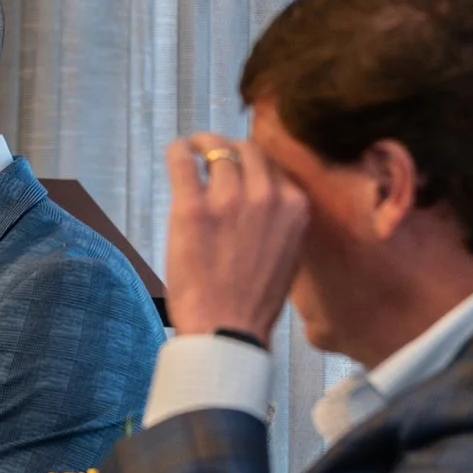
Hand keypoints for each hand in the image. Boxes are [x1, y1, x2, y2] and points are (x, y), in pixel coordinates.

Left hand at [161, 134, 309, 339]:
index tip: (239, 165)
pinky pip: (184, 160)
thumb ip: (281, 220)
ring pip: (218, 150)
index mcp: (295, 207)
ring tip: (192, 149)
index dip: (253, 162)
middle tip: (212, 150)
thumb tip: (266, 198)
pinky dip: (179, 150)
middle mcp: (267, 195)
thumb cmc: (254, 300)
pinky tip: (177, 152)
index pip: (274, 165)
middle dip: (230, 147)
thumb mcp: (288, 253)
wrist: (227, 328)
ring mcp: (230, 198)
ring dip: (203, 144)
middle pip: (248, 150)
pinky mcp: (193, 207)